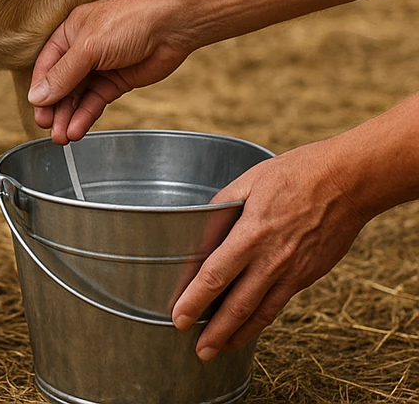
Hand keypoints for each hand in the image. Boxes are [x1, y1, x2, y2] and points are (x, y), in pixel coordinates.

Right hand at [27, 0, 193, 142]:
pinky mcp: (117, 82)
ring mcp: (100, 67)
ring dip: (69, 116)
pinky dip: (86, 116)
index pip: (46, 66)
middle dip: (54, 108)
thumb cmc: (129, 22)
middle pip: (61, 84)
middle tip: (49, 130)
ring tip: (62, 138)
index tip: (37, 111)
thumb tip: (36, 97)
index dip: (40, 89)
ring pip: (78, 96)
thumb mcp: (88, 47)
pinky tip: (78, 129)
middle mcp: (82, 51)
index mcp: (69, 33)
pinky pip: (96, 101)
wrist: (172, 25)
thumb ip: (63, 74)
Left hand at [172, 138, 368, 359]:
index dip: (194, 300)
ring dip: (237, 335)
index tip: (178, 317)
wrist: (346, 183)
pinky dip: (262, 320)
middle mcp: (272, 260)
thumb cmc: (296, 174)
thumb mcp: (249, 181)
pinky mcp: (308, 276)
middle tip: (196, 349)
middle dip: (214, 331)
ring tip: (218, 350)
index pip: (215, 275)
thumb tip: (202, 225)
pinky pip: (279, 303)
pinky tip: (249, 327)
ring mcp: (293, 272)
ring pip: (260, 313)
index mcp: (251, 234)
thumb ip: (222, 205)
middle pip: (237, 305)